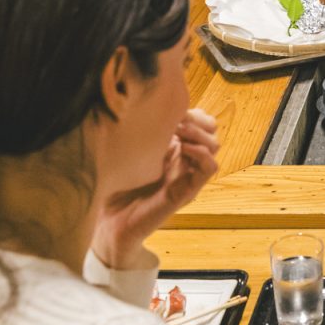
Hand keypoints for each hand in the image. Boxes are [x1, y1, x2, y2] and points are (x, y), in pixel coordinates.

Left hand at [91, 109, 219, 267]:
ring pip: (214, 145)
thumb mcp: (131, 150)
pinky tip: (183, 148)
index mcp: (175, 148)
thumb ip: (145, 131)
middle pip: (211, 130)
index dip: (193, 112)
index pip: (202, 121)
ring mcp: (188, 175)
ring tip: (178, 132)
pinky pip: (209, 167)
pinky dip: (201, 153)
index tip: (173, 110)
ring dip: (199, 133)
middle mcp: (185, 160)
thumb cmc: (116, 185)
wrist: (110, 220)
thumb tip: (148, 104)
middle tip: (176, 120)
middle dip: (196, 119)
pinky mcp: (187, 191)